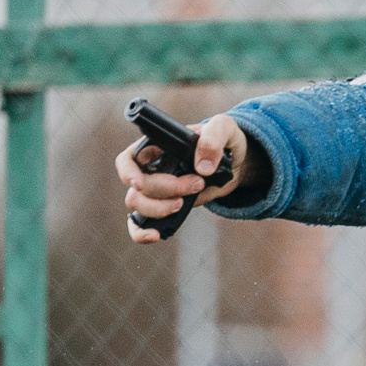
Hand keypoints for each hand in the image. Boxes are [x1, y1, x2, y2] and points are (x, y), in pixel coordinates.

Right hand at [118, 113, 250, 242]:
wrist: (238, 164)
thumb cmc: (225, 141)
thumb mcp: (225, 129)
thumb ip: (213, 138)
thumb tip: (202, 168)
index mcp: (155, 146)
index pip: (128, 160)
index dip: (128, 172)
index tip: (140, 183)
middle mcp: (151, 169)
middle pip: (137, 187)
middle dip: (165, 189)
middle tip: (197, 184)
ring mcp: (157, 190)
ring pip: (138, 205)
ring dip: (158, 209)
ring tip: (183, 203)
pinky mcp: (167, 206)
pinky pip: (141, 224)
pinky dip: (142, 233)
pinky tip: (156, 235)